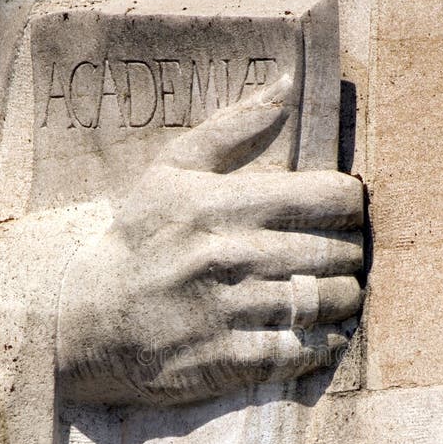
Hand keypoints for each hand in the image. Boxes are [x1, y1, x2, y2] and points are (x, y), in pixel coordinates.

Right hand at [57, 77, 363, 405]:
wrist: (88, 319)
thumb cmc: (138, 240)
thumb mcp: (170, 173)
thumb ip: (231, 128)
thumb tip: (288, 84)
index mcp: (223, 204)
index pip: (329, 196)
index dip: (354, 204)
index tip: (349, 213)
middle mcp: (231, 256)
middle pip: (337, 253)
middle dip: (353, 255)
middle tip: (349, 257)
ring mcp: (230, 311)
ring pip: (326, 302)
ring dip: (345, 299)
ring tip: (341, 293)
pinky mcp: (228, 358)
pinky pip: (303, 350)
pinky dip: (324, 344)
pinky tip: (324, 334)